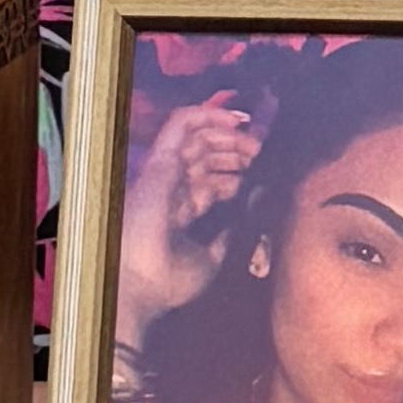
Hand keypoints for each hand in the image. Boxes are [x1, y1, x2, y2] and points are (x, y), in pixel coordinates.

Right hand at [123, 98, 260, 312]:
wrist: (141, 287)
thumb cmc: (168, 281)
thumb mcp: (211, 257)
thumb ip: (229, 234)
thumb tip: (251, 207)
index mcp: (180, 210)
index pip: (210, 177)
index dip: (235, 167)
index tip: (261, 164)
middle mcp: (172, 188)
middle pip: (206, 154)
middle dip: (236, 148)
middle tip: (261, 150)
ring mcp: (165, 173)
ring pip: (197, 136)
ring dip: (229, 133)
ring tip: (255, 141)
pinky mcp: (160, 162)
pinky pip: (180, 125)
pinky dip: (208, 114)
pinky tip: (234, 121)